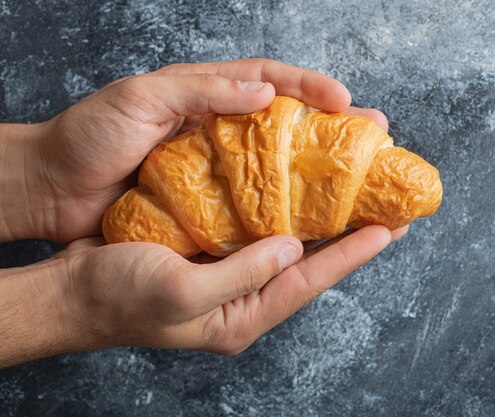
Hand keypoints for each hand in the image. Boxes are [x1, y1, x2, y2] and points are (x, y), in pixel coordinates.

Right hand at [0, 225, 406, 366]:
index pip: (308, 283)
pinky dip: (282, 218)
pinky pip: (259, 237)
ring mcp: (230, 279)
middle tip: (385, 214)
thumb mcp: (180, 292)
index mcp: (241, 318)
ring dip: (320, 227)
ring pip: (287, 250)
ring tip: (353, 203)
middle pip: (307, 268)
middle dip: (347, 242)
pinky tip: (296, 199)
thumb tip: (291, 247)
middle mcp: (243, 300)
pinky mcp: (214, 258)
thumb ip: (241, 274)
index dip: (350, 256)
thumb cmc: (117, 297)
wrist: (71, 292)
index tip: (387, 230)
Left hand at [17, 58, 387, 241]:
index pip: (269, 79)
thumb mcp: (139, 99)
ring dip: (315, 170)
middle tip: (372, 138)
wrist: (52, 191)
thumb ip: (200, 91)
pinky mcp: (207, 201)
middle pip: (285, 122)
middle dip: (330, 127)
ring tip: (355, 179)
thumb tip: (264, 92)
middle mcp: (217, 127)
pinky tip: (310, 216)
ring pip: (275, 164)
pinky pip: (253, 201)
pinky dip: (282, 206)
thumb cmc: (87, 137)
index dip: (310, 87)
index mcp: (204, 93)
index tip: (344, 102)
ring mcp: (215, 167)